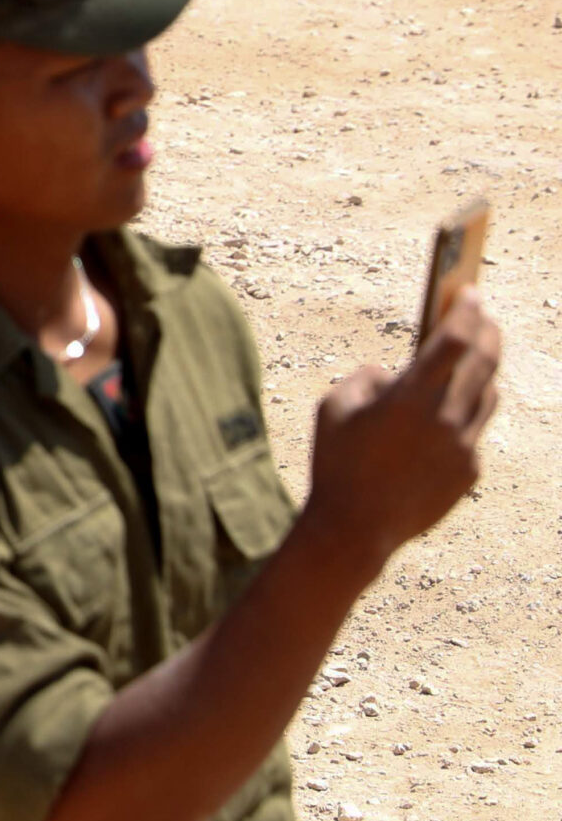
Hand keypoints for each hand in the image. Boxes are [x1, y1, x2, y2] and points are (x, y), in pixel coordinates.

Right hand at [301, 288, 500, 574]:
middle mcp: (446, 420)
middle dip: (487, 331)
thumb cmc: (335, 463)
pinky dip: (465, 412)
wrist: (355, 529)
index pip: (453, 341)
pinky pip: (474, 431)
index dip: (465, 312)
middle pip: (485, 363)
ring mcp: (464, 448)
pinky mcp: (469, 471)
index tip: (470, 292)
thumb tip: (393, 373)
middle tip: (484, 314)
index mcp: (410, 399)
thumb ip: (366, 379)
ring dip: (484, 370)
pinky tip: (448, 411)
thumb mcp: (333, 407)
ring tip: (476, 356)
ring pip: (488, 396)